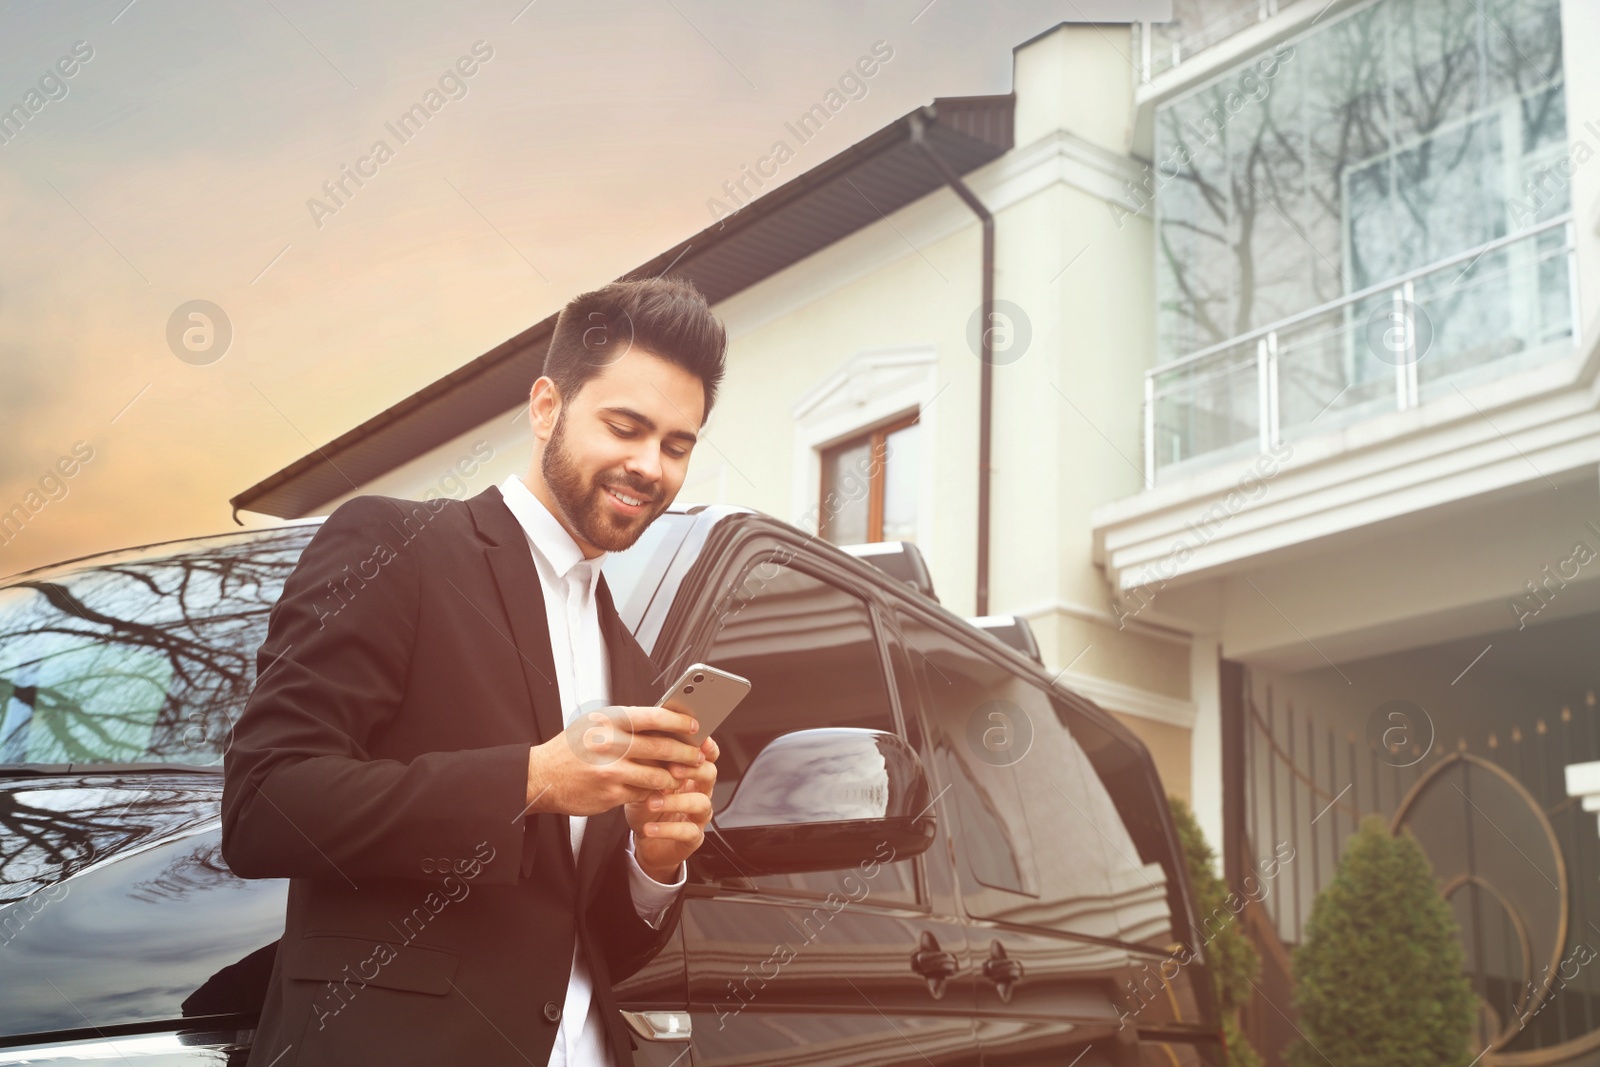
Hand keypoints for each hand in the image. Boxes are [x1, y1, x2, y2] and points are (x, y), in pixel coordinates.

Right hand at [525, 706, 705, 817]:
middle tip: (697, 756)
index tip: (694, 726)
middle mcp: (611, 744)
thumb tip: (665, 723)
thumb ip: (628, 723)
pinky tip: (655, 788)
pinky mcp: (610, 794)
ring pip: (657, 776)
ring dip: (673, 777)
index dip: (680, 721)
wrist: (541, 776)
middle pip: (662, 748)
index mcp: (610, 721)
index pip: (655, 717)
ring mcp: (611, 771)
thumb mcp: (596, 724)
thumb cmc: (571, 748)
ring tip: (679, 775)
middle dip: (686, 753)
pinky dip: (652, 791)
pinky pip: (643, 793)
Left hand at [625, 734, 717, 881]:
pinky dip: (667, 830)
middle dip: (693, 770)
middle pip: (710, 774)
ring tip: (652, 803)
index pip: (707, 756)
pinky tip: (650, 828)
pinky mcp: (694, 837)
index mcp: (691, 775)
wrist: (644, 840)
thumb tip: (643, 745)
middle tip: (672, 770)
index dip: (708, 748)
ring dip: (677, 801)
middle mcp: (700, 792)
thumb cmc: (645, 806)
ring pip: (701, 803)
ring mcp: (699, 815)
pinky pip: (688, 832)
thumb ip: (648, 766)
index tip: (699, 741)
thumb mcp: (643, 783)